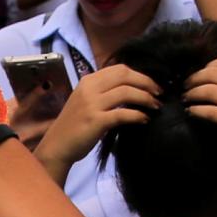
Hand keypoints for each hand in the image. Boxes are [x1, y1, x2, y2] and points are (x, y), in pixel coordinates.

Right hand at [29, 64, 156, 175]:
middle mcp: (89, 89)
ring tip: (155, 106)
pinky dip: (137, 115)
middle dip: (146, 82)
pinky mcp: (95, 121)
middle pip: (125, 75)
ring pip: (126, 92)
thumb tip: (132, 89)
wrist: (57, 147)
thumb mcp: (86, 102)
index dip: (140, 75)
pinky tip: (144, 119)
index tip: (152, 85)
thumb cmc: (74, 127)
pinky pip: (123, 113)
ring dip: (145, 98)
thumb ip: (104, 92)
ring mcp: (91, 104)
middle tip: (159, 93)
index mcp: (88, 81)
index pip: (119, 69)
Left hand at [178, 58, 216, 163]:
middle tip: (186, 85)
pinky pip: (211, 111)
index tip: (199, 75)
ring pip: (209, 90)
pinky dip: (197, 110)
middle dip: (195, 78)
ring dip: (192, 93)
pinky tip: (191, 111)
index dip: (207, 66)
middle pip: (213, 73)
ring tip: (186, 98)